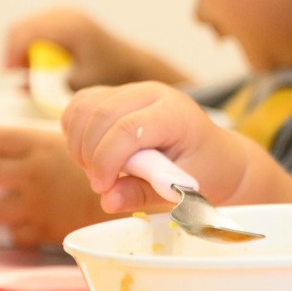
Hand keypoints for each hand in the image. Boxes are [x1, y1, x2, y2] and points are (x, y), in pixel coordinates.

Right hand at [0, 7, 184, 89]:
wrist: (129, 63)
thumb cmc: (109, 76)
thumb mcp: (78, 85)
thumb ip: (49, 88)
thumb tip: (18, 88)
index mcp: (73, 27)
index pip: (28, 33)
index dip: (12, 53)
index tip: (8, 73)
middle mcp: (67, 14)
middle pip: (21, 28)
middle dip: (13, 52)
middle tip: (17, 75)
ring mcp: (64, 13)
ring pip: (24, 28)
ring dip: (20, 50)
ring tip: (30, 73)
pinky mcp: (62, 17)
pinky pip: (33, 29)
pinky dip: (29, 46)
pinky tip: (39, 65)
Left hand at [0, 128, 107, 248]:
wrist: (130, 200)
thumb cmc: (119, 164)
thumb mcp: (95, 141)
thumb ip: (70, 141)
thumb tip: (53, 146)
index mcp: (42, 147)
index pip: (2, 139)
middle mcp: (32, 175)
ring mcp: (34, 206)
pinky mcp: (43, 231)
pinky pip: (19, 235)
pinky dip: (18, 231)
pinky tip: (23, 227)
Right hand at [61, 82, 289, 214]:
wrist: (216, 155)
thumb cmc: (205, 171)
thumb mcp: (182, 190)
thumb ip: (143, 193)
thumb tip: (107, 200)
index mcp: (175, 113)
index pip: (127, 129)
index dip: (107, 160)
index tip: (103, 187)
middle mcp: (152, 93)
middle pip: (100, 115)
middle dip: (90, 155)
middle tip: (101, 183)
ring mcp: (133, 90)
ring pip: (85, 107)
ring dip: (79, 143)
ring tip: (97, 169)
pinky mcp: (116, 95)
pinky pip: (81, 105)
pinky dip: (75, 130)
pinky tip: (91, 153)